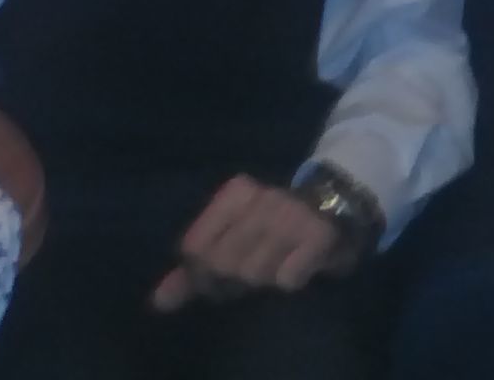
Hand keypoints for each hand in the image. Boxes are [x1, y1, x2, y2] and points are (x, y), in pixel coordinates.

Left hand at [151, 174, 346, 312]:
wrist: (334, 205)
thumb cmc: (272, 227)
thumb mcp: (232, 233)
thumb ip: (195, 267)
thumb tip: (159, 301)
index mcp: (234, 193)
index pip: (195, 246)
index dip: (202, 272)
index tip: (217, 274)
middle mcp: (260, 198)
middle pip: (222, 263)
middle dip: (232, 279)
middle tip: (249, 274)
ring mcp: (289, 215)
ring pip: (254, 273)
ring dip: (263, 279)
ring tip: (273, 266)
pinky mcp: (317, 235)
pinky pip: (287, 277)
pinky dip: (288, 279)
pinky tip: (293, 269)